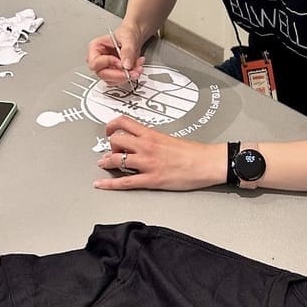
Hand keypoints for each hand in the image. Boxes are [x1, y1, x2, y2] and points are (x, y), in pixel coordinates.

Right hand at [86, 24, 144, 85]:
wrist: (134, 35)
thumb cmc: (127, 33)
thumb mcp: (128, 39)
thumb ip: (127, 51)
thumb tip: (126, 65)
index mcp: (95, 48)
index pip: (95, 63)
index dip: (109, 64)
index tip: (121, 61)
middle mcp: (98, 59)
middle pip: (103, 74)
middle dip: (120, 74)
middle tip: (133, 71)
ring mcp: (106, 68)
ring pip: (112, 80)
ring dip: (127, 76)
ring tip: (138, 67)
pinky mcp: (114, 73)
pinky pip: (119, 80)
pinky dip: (130, 76)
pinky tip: (136, 68)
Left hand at [94, 115, 225, 190]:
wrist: (206, 163)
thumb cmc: (193, 152)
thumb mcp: (169, 139)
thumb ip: (152, 140)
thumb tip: (141, 142)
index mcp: (151, 134)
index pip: (123, 122)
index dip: (111, 126)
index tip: (108, 130)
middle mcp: (146, 146)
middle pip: (116, 140)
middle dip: (110, 145)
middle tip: (111, 150)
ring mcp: (147, 163)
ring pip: (116, 159)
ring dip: (106, 162)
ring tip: (103, 164)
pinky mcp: (151, 180)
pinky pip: (125, 182)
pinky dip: (109, 184)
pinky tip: (100, 184)